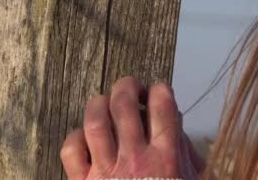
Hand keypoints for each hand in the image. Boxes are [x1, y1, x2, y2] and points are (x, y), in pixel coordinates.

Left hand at [60, 77, 205, 179]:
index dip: (160, 90)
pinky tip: (86, 136)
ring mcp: (106, 172)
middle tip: (130, 86)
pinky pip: (71, 149)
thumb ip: (186, 154)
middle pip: (125, 105)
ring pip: (95, 121)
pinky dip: (76, 136)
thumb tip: (176, 124)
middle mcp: (136, 160)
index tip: (158, 91)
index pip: (163, 107)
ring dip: (99, 103)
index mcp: (167, 159)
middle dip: (127, 86)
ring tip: (104, 101)